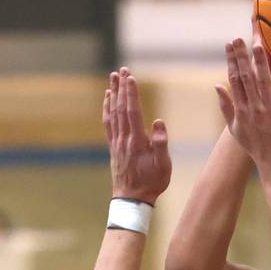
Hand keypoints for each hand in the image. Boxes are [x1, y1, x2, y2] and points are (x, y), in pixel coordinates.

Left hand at [102, 68, 171, 204]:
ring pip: (112, 113)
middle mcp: (124, 139)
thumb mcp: (163, 166)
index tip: (130, 77)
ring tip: (113, 78)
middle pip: (120, 108)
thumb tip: (158, 121)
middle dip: (121, 88)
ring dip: (112, 94)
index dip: (131, 94)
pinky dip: (107, 108)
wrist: (132, 199)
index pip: (132, 112)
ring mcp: (117, 142)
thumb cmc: (151, 182)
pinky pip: (108, 122)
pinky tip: (107, 99)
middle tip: (121, 70)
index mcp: (137, 141)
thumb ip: (161, 143)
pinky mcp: (114, 146)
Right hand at [216, 38, 270, 172]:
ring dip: (260, 63)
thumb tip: (217, 85)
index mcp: (242, 110)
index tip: (229, 44)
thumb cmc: (256, 146)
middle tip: (238, 38)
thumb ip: (226, 106)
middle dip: (242, 57)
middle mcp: (255, 108)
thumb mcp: (235, 129)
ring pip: (264, 82)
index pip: (235, 80)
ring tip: (257, 45)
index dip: (232, 61)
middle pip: (247, 78)